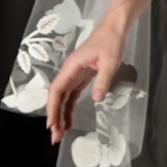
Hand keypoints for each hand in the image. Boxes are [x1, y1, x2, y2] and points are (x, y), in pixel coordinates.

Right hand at [46, 23, 126, 143]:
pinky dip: (69, 108)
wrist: (114, 29)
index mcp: (72, 67)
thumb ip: (103, 80)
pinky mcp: (82, 77)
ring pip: (63, 98)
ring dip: (61, 115)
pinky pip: (72, 95)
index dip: (52, 107)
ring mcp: (74, 75)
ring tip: (60, 134)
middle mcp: (69, 72)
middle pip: (57, 97)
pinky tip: (69, 122)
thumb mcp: (110, 61)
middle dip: (54, 117)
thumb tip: (97, 99)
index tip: (52, 123)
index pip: (56, 90)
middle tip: (55, 137)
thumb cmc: (111, 41)